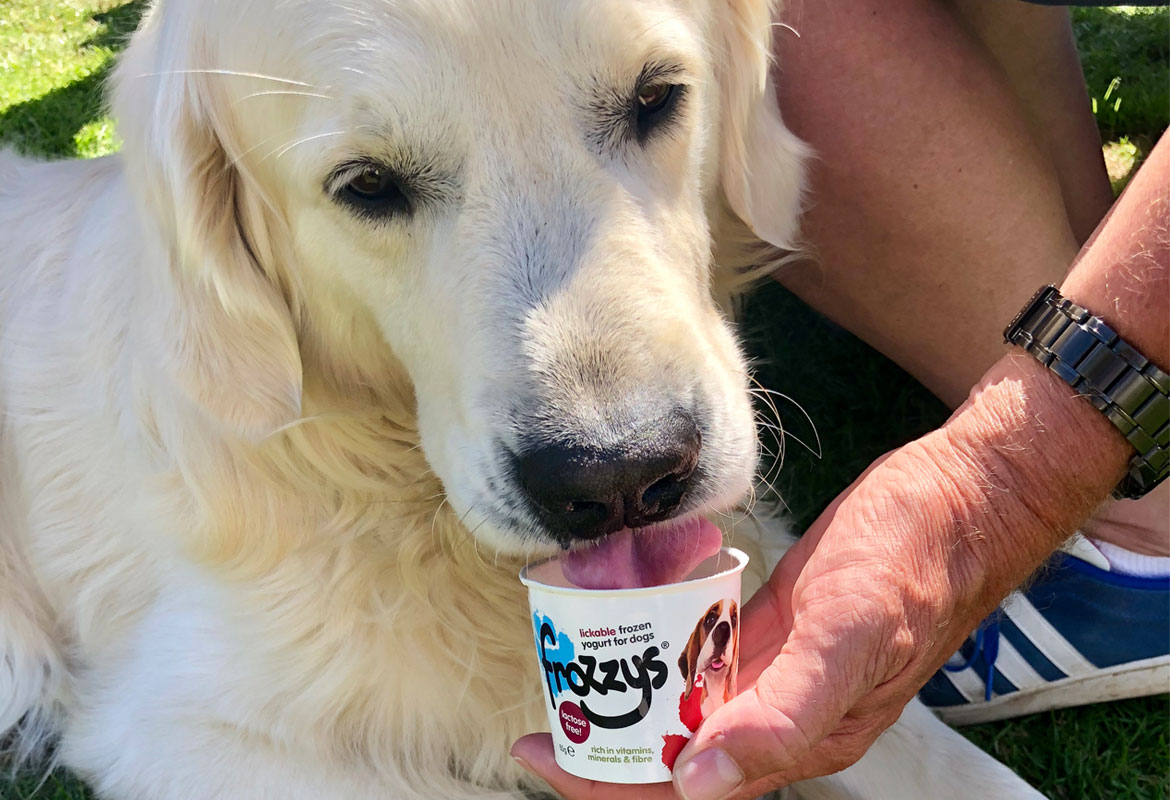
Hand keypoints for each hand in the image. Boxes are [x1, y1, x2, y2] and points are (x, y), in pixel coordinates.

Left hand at [513, 441, 1001, 799]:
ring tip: (569, 679)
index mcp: (800, 735)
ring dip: (629, 705)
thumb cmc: (916, 558)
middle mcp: (784, 713)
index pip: (689, 785)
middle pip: (678, 755)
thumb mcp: (853, 633)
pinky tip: (626, 637)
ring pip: (688, 710)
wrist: (961, 498)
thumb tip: (699, 781)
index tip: (546, 751)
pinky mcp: (775, 627)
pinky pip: (707, 659)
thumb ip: (786, 714)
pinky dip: (660, 656)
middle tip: (542, 717)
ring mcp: (778, 669)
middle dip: (608, 747)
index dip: (613, 781)